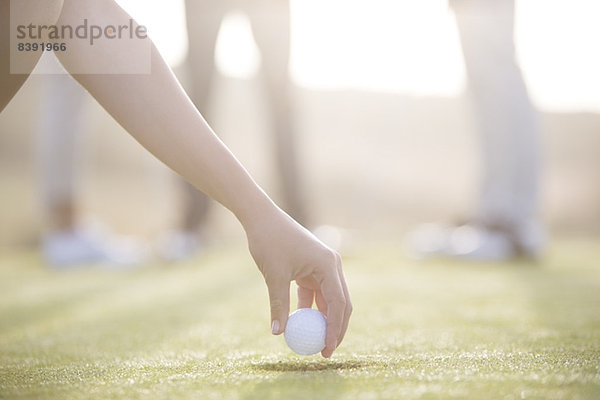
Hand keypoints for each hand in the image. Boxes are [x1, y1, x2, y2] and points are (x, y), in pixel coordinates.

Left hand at [245, 207, 351, 357]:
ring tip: (313, 342)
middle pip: (341, 303)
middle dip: (335, 328)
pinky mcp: (312, 268)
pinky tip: (299, 324)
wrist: (262, 218)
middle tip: (325, 351)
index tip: (326, 349)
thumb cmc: (269, 242)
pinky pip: (315, 293)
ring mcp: (323, 266)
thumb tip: (278, 333)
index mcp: (328, 265)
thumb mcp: (274, 276)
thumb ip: (278, 305)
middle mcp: (331, 265)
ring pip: (329, 300)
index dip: (335, 329)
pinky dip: (310, 309)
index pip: (338, 303)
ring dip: (322, 320)